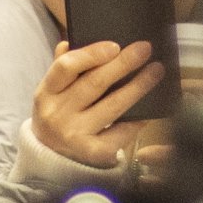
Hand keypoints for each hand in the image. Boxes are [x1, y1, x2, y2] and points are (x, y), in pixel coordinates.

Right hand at [32, 39, 168, 175]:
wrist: (51, 161)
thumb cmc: (57, 117)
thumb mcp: (51, 94)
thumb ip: (61, 69)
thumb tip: (69, 42)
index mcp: (46, 93)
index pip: (66, 67)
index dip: (91, 54)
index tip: (115, 46)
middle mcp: (58, 114)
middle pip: (94, 84)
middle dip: (123, 64)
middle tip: (145, 49)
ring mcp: (75, 135)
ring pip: (113, 106)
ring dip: (138, 86)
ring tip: (156, 71)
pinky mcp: (93, 153)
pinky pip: (121, 131)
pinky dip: (137, 119)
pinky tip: (150, 109)